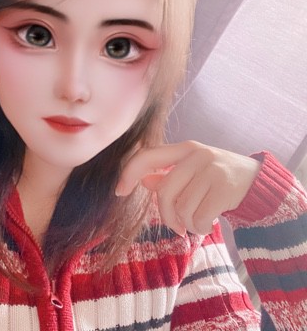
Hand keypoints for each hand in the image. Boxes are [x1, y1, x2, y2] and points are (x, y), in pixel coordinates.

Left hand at [115, 141, 260, 235]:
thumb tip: (142, 180)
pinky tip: (207, 224)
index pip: (147, 156)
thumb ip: (167, 174)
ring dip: (187, 223)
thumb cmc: (216, 177)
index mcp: (184, 149)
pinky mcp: (225, 189)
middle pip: (165, 191)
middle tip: (176, 226)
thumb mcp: (192, 170)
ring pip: (182, 207)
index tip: (120, 191)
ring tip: (196, 222)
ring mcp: (212, 170)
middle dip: (166, 215)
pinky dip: (200, 227)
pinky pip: (199, 217)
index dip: (129, 173)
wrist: (257, 181)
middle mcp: (196, 155)